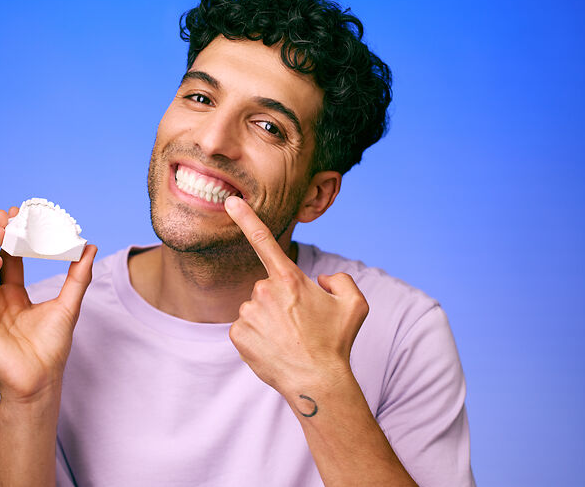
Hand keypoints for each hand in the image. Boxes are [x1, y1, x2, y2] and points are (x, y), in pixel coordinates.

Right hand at [0, 207, 97, 403]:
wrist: (41, 379)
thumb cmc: (52, 347)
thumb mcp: (68, 304)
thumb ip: (78, 276)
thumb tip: (90, 247)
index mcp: (12, 294)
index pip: (7, 258)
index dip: (12, 237)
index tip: (21, 214)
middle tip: (7, 213)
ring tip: (0, 230)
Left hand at [224, 196, 368, 398]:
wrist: (317, 382)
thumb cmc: (336, 343)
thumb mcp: (354, 304)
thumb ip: (340, 280)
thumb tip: (319, 279)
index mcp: (290, 278)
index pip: (264, 241)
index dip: (246, 218)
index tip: (230, 201)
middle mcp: (265, 291)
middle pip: (267, 287)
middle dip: (280, 301)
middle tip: (300, 325)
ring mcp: (249, 313)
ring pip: (256, 309)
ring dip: (268, 320)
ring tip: (288, 340)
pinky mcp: (237, 334)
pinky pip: (245, 328)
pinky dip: (256, 337)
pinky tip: (273, 348)